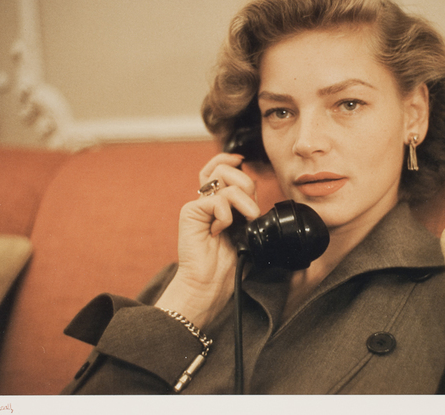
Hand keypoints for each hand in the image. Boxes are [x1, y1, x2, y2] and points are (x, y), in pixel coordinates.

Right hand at [155, 153, 260, 328]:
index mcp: (219, 202)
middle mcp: (207, 200)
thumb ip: (248, 207)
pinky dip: (226, 216)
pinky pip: (217, 200)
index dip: (229, 159)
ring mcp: (198, 205)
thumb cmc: (230, 262)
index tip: (241, 160)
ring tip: (241, 222)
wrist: (211, 284)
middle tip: (250, 213)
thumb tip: (254, 187)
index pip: (219, 167)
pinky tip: (218, 231)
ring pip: (224, 181)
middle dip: (247, 185)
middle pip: (226, 169)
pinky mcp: (190, 212)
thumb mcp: (247, 230)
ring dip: (244, 202)